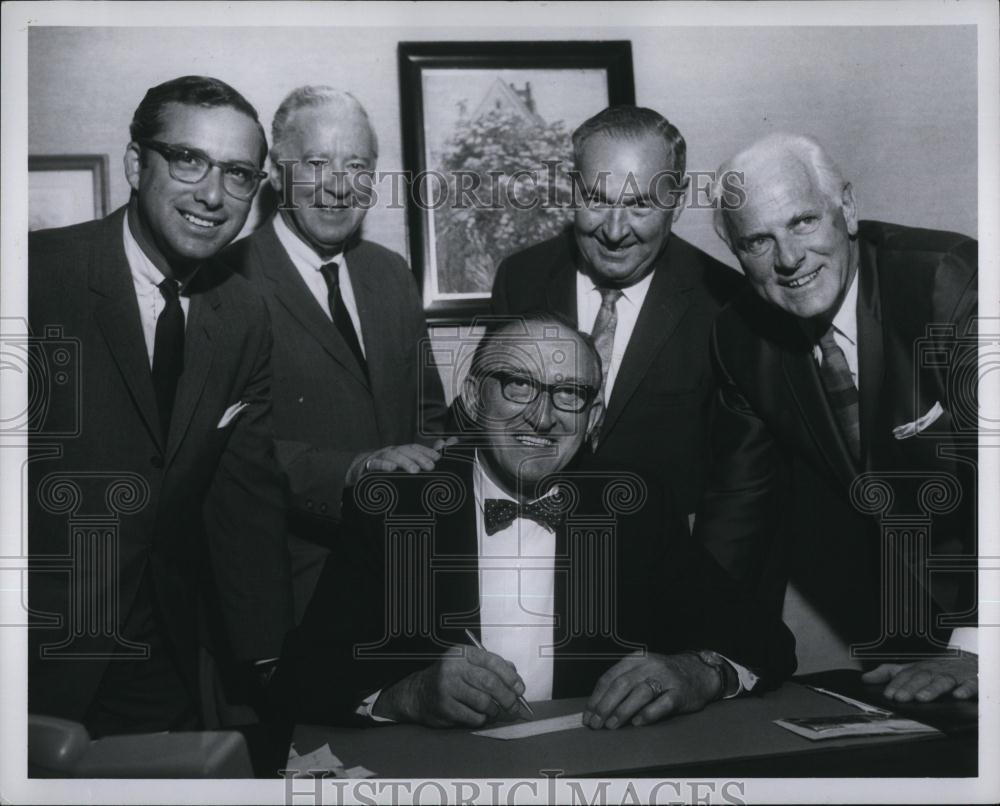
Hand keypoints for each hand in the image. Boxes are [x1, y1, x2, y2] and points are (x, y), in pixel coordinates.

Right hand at [346, 438, 455, 485]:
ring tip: (414, 471)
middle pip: (406, 451)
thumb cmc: (387, 470)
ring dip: (404, 462)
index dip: (426, 451)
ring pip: (393, 456)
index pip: (415, 448)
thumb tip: (447, 443)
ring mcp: (379, 458)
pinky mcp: (368, 467)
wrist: (359, 473)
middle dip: (419, 458)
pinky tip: (391, 470)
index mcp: (401, 452)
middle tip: (431, 467)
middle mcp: (391, 452)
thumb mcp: (405, 464)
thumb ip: (426, 455)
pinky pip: (375, 464)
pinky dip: (383, 466)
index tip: (438, 458)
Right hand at [373, 645, 528, 726]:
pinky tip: (480, 716)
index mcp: (462, 653)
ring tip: (495, 711)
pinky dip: (482, 719)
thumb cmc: (450, 678)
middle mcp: (453, 667)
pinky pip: (473, 716)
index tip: (520, 688)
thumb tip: (515, 677)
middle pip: (490, 682)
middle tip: (514, 706)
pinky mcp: (444, 707)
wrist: (418, 693)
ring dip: (495, 710)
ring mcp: (447, 687)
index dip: (510, 676)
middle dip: (507, 697)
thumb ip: (491, 667)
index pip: (492, 661)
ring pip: (483, 702)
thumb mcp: (467, 664)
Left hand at [584, 651, 722, 729]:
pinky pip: (662, 704)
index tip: (588, 714)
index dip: (596, 697)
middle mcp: (650, 666)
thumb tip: (598, 707)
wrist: (699, 672)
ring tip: (611, 725)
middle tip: (596, 723)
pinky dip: (648, 714)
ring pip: (640, 693)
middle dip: (605, 705)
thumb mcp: (642, 670)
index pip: (610, 677)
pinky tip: (637, 722)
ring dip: (622, 711)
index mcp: (636, 659)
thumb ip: (622, 684)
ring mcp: (666, 678)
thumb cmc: (664, 675)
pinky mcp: (680, 693)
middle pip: (622, 684)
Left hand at [861, 653, 977, 701]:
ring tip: (922, 698)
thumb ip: (888, 673)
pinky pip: (970, 684)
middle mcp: (934, 671)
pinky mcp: (971, 680)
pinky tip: (958, 696)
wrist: (966, 659)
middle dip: (910, 688)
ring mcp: (953, 676)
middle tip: (900, 698)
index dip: (896, 684)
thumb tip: (864, 679)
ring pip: (942, 681)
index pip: (905, 676)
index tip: (888, 695)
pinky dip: (965, 689)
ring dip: (932, 689)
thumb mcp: (909, 668)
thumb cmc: (933, 668)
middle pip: (921, 678)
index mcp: (919, 669)